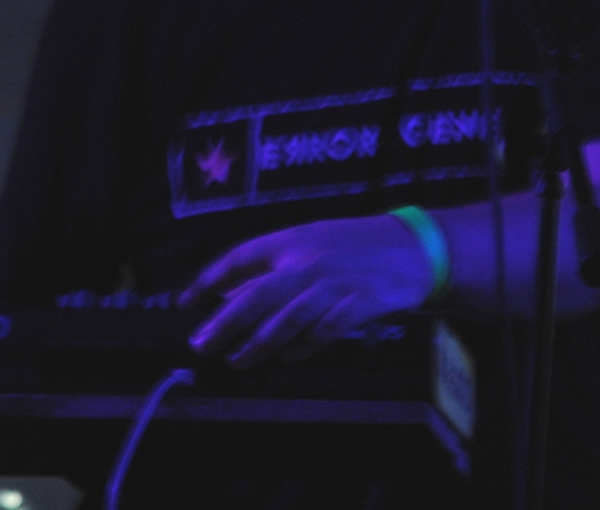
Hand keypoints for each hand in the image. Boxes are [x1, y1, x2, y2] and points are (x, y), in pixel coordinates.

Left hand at [177, 215, 433, 367]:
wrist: (413, 247)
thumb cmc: (355, 246)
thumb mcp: (311, 241)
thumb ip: (274, 265)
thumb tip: (230, 292)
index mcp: (291, 238)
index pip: (239, 257)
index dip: (208, 280)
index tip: (186, 302)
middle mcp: (308, 258)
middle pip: (257, 294)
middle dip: (225, 322)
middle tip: (202, 344)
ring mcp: (335, 281)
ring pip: (286, 318)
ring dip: (257, 343)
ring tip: (237, 360)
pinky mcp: (360, 302)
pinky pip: (324, 330)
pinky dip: (303, 346)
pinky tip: (286, 357)